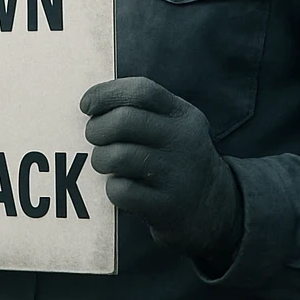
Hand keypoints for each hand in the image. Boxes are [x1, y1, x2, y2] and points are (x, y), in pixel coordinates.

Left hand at [81, 76, 243, 267]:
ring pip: (118, 156)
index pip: (142, 91)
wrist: (212, 208)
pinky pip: (121, 190)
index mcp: (183, 115)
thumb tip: (91, 104)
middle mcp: (184, 141)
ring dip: (101, 159)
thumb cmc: (175, 159)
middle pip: (125, 121)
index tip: (87, 105)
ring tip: (106, 163)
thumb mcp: (174, 126)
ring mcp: (177, 174)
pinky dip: (112, 188)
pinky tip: (121, 187)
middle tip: (94, 137)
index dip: (106, 93)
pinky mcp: (166, 206)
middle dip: (96, 128)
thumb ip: (142, 110)